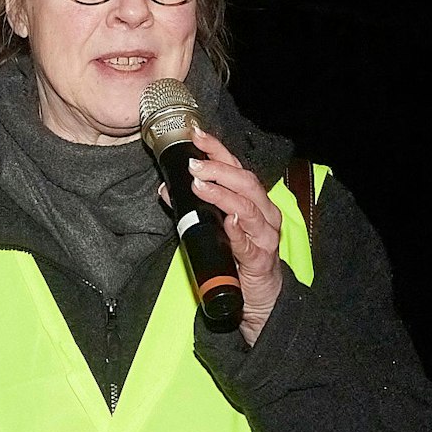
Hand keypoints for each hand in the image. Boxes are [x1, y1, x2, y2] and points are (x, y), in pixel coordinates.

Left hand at [184, 127, 283, 344]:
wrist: (257, 297)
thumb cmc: (238, 258)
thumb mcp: (212, 229)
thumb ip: (192, 208)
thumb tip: (166, 188)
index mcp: (253, 202)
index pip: (236, 168)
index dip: (218, 149)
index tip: (197, 134)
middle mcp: (264, 214)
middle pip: (246, 183)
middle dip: (220, 169)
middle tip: (194, 164)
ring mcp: (265, 237)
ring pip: (249, 209)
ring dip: (224, 195)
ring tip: (201, 185)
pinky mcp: (261, 261)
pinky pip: (250, 245)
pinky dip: (239, 232)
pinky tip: (228, 223)